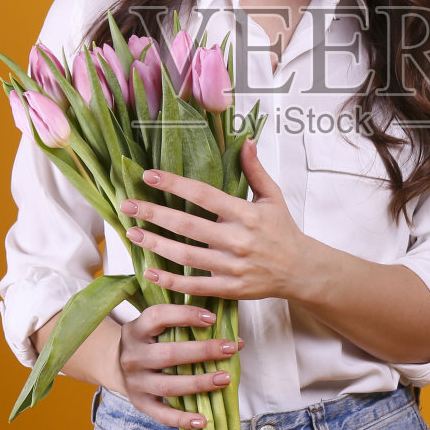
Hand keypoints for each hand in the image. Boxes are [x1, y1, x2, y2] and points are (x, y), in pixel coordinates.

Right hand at [116, 302, 244, 429]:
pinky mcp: (139, 403)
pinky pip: (161, 414)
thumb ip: (184, 324)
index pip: (158, 317)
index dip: (185, 316)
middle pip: (169, 354)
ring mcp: (134, 382)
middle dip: (203, 351)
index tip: (212, 318)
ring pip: (168, 386)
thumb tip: (232, 335)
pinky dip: (182, 419)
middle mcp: (132, 356)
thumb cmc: (148, 340)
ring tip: (225, 379)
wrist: (113, 364)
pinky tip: (203, 420)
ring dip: (199, 383)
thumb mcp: (155, 326)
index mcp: (136, 330)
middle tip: (230, 349)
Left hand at [120, 139, 317, 303]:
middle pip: (188, 225)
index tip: (149, 176)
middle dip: (154, 214)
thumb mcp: (272, 197)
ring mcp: (232, 266)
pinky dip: (171, 281)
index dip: (174, 184)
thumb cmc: (283, 230)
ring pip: (187, 256)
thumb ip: (255, 170)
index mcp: (246, 213)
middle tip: (127, 205)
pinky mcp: (230, 288)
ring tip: (132, 233)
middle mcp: (237, 239)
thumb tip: (246, 140)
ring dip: (156, 245)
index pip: (204, 195)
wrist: (301, 270)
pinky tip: (150, 271)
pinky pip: (196, 286)